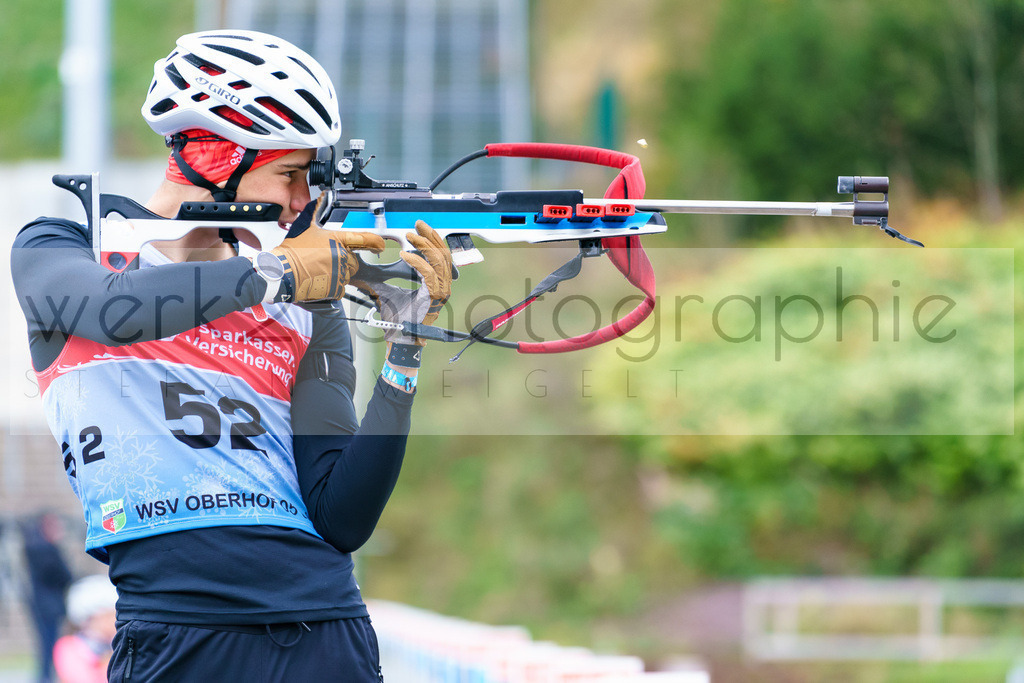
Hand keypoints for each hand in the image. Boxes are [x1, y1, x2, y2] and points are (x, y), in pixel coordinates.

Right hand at [271, 195, 385, 301]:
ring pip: (347, 275)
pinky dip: (333, 287)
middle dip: (344, 262)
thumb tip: (322, 197)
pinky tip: (320, 280)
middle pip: (354, 261)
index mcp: (338, 240)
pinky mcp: (336, 288)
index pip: (365, 239)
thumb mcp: (307, 227)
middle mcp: (342, 256)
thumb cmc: (293, 251)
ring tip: (320, 270)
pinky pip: (341, 289)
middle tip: (326, 261)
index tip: (380, 246)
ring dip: (337, 274)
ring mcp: (340, 273)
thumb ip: (317, 212)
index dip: (376, 243)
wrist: (283, 271)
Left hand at [351, 220, 452, 345]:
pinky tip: (404, 255)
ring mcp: (441, 292)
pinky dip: (417, 262)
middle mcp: (442, 287)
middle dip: (429, 237)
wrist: (400, 339)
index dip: (430, 240)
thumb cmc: (397, 320)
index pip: (439, 256)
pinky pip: (429, 274)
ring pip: (439, 261)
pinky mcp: (435, 297)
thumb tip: (364, 270)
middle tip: (416, 225)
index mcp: (435, 284)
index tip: (419, 229)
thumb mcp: (387, 293)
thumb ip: (382, 279)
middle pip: (442, 255)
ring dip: (423, 246)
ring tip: (409, 237)